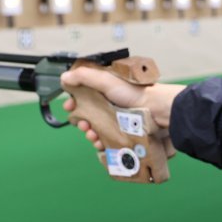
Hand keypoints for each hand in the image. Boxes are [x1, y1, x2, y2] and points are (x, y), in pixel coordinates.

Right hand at [61, 66, 184, 149]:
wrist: (157, 111)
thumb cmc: (134, 93)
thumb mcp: (107, 80)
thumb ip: (84, 77)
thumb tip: (64, 77)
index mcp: (106, 89)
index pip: (85, 95)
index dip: (74, 100)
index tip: (69, 106)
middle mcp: (111, 104)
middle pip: (88, 114)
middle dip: (81, 120)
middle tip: (82, 124)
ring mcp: (117, 119)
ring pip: (96, 128)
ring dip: (89, 132)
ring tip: (91, 135)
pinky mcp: (123, 133)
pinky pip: (107, 140)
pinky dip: (100, 142)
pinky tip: (99, 144)